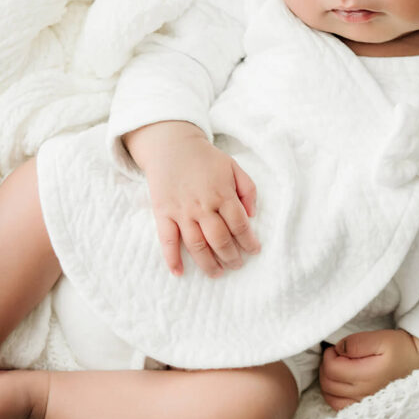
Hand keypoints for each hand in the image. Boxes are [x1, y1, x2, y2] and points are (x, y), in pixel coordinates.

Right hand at [125, 123, 259, 277]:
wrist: (171, 145)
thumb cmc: (205, 158)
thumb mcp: (233, 166)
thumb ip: (248, 189)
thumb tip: (252, 214)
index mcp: (222, 194)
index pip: (239, 225)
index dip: (249, 242)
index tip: (254, 251)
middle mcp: (203, 206)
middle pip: (220, 240)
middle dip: (231, 257)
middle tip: (237, 265)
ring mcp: (181, 211)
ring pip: (196, 245)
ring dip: (208, 263)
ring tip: (217, 273)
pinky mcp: (163, 213)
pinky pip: (167, 240)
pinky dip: (172, 258)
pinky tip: (178, 272)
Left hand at [319, 329, 418, 411]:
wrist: (417, 362)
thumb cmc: (401, 349)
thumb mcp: (381, 338)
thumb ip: (357, 343)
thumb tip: (339, 349)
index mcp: (367, 375)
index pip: (332, 369)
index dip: (329, 355)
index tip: (337, 348)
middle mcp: (363, 393)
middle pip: (328, 383)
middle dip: (326, 366)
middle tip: (336, 355)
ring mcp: (363, 402)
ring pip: (330, 397)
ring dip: (327, 380)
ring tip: (337, 367)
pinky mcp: (364, 406)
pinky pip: (339, 407)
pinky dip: (333, 395)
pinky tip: (339, 383)